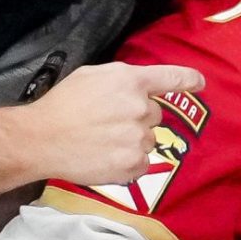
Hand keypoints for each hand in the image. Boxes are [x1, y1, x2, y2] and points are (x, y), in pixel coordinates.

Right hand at [29, 61, 208, 184]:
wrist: (40, 138)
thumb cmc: (62, 104)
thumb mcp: (92, 75)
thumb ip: (121, 79)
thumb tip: (136, 87)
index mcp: (131, 81)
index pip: (171, 78)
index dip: (188, 80)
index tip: (200, 83)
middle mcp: (141, 108)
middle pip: (156, 114)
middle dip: (139, 119)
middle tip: (110, 124)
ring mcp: (138, 137)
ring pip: (149, 140)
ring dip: (133, 142)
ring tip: (103, 143)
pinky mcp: (132, 164)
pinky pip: (143, 163)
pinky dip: (130, 164)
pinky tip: (107, 159)